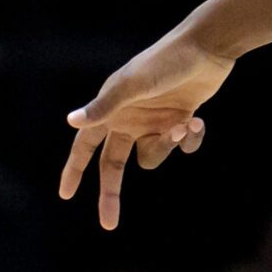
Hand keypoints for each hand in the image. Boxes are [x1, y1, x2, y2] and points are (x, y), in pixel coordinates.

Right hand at [60, 28, 232, 228]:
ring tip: (182, 125)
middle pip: (113, 164)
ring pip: (153, 156)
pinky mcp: (180, 119)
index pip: (85, 145)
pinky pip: (181, 146)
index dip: (73, 170)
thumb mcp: (133, 84)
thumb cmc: (164, 62)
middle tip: (109, 224)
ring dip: (167, 147)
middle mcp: (130, 118)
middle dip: (111, 193)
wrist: (206, 47)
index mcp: (112, 110)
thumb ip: (104, 106)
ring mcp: (155, 120)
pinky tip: (195, 121)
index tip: (65, 194)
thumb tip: (71, 121)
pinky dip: (189, 139)